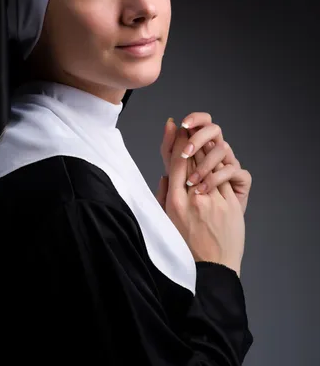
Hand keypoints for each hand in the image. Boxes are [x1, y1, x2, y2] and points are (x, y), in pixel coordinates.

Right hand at [158, 124, 244, 273]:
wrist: (212, 268)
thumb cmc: (185, 246)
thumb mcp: (165, 220)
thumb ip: (163, 195)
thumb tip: (165, 174)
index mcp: (174, 201)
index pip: (175, 161)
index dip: (176, 141)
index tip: (175, 127)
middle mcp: (193, 198)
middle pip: (192, 158)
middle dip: (190, 139)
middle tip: (188, 125)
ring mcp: (214, 201)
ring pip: (210, 164)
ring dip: (206, 148)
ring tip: (203, 137)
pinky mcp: (231, 205)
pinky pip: (225, 178)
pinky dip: (220, 166)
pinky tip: (217, 155)